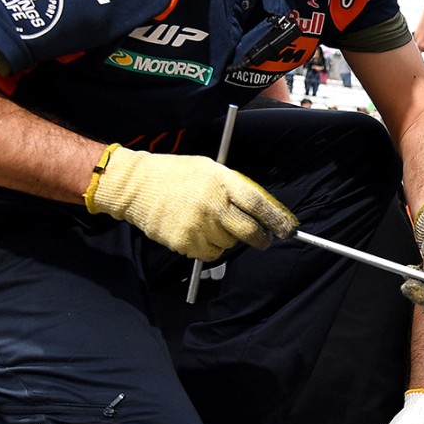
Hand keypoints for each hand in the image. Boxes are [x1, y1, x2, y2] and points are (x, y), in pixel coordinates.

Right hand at [85, 144, 296, 260]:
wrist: (136, 186)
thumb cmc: (176, 175)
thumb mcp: (209, 168)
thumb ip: (235, 188)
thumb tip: (263, 210)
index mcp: (222, 181)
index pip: (258, 204)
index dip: (277, 219)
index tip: (288, 229)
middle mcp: (213, 204)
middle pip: (250, 231)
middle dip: (260, 238)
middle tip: (263, 238)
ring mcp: (199, 225)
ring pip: (229, 244)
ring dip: (227, 238)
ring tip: (209, 222)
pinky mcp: (185, 242)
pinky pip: (210, 254)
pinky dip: (209, 247)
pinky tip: (197, 232)